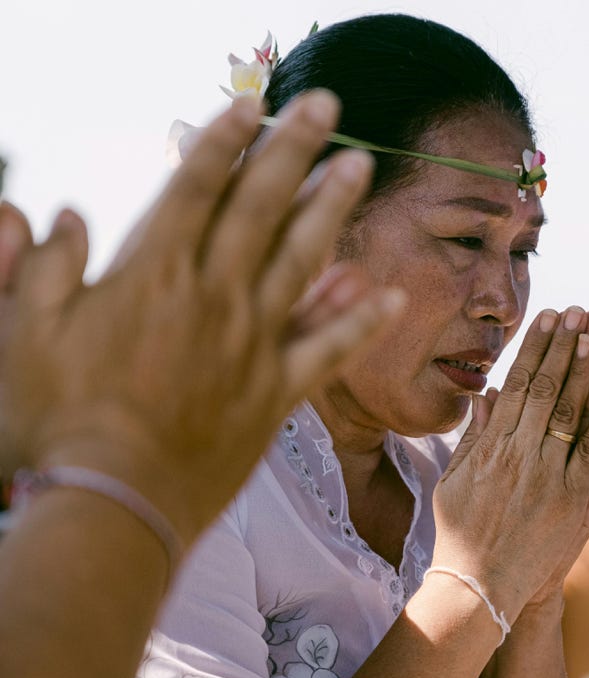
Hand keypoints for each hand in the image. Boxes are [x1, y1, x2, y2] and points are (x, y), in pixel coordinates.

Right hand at [0, 91, 403, 548]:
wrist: (115, 500)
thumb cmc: (60, 422)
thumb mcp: (23, 334)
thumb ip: (43, 269)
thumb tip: (65, 215)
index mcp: (153, 275)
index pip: (197, 188)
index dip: (225, 140)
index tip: (253, 105)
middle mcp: (214, 298)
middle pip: (260, 207)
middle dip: (293, 148)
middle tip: (326, 105)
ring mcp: (254, 344)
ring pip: (303, 261)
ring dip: (332, 209)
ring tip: (360, 166)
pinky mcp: (278, 392)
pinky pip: (331, 350)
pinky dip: (362, 322)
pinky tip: (390, 294)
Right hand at [432, 306, 588, 621]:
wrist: (483, 587)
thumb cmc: (462, 533)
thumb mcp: (454, 481)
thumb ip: (474, 436)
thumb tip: (490, 392)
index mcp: (493, 449)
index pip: (520, 385)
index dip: (536, 348)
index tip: (549, 317)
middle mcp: (525, 458)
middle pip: (551, 390)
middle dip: (567, 346)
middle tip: (582, 311)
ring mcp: (555, 481)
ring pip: (576, 414)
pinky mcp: (579, 504)